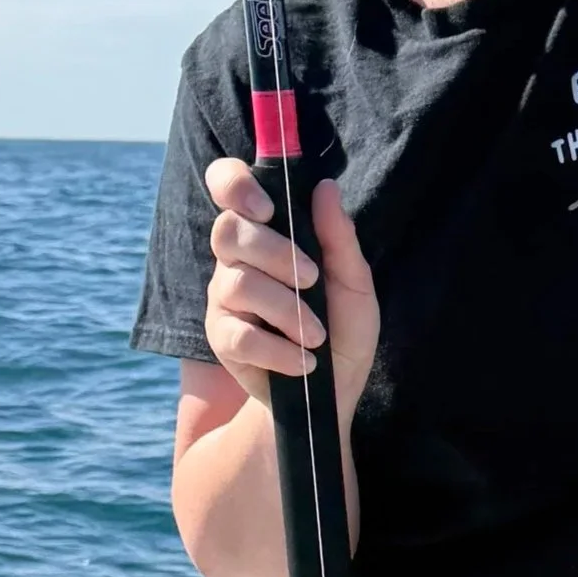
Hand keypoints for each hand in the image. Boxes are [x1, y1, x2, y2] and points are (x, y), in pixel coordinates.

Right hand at [203, 157, 379, 411]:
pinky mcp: (222, 338)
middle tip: (311, 278)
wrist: (333, 392)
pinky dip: (278, 349)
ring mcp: (225, 299)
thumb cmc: (343, 329)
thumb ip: (338, 237)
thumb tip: (326, 187)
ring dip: (285, 309)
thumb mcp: (355, 283)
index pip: (227, 187)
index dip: (235, 185)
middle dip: (273, 251)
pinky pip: (239, 334)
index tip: (267, 207)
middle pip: (228, 231)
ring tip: (316, 334)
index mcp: (266, 234)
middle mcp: (237, 260)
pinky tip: (303, 361)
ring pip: (237, 283)